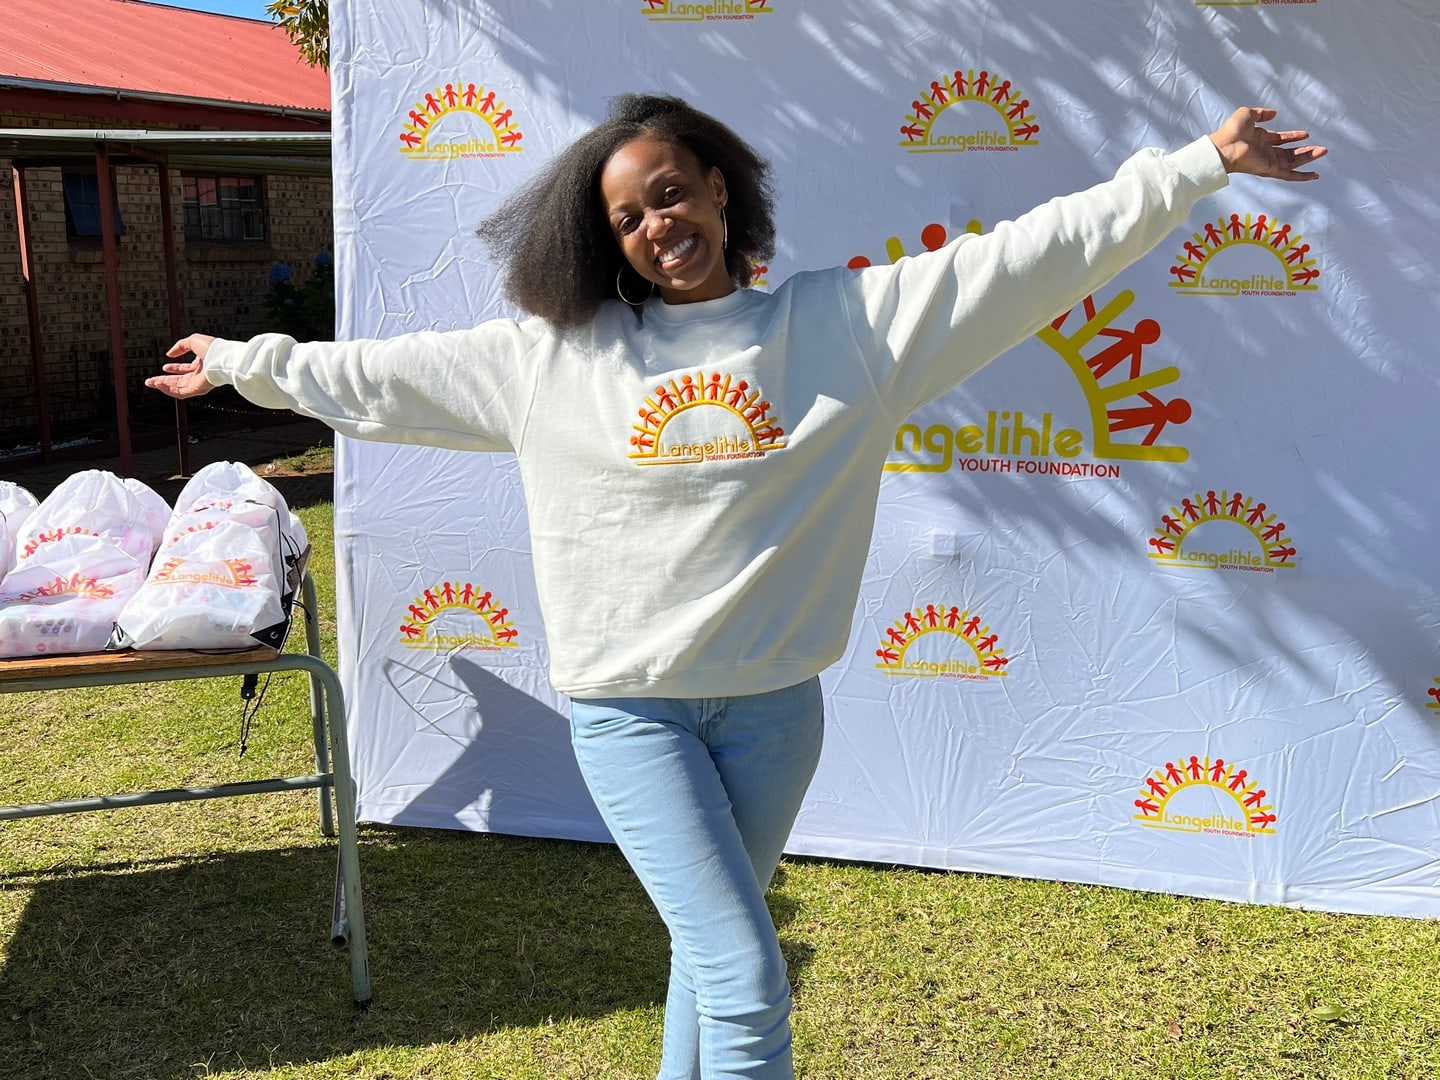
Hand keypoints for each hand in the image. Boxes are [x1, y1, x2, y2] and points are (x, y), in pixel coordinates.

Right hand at [146, 334, 215, 398]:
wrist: (222, 357)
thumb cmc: (213, 348)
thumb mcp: (193, 341)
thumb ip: (180, 346)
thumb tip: (169, 354)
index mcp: (202, 363)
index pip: (186, 369)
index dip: (174, 368)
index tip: (164, 367)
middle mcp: (201, 374)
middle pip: (179, 380)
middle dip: (164, 380)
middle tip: (151, 380)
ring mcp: (200, 383)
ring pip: (178, 388)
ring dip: (163, 386)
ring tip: (151, 383)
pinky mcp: (198, 389)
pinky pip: (181, 393)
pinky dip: (168, 390)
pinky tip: (159, 385)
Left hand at [1208, 107, 1325, 181]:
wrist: (1224, 146)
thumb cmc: (1231, 131)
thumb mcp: (1248, 114)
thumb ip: (1261, 113)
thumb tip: (1274, 113)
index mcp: (1260, 139)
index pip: (1281, 139)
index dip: (1293, 136)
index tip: (1305, 135)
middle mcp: (1265, 152)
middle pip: (1289, 153)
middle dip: (1305, 150)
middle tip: (1320, 148)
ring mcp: (1268, 161)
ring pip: (1292, 162)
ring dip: (1308, 158)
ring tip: (1323, 152)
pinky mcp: (1269, 170)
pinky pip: (1288, 175)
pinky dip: (1301, 176)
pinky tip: (1313, 175)